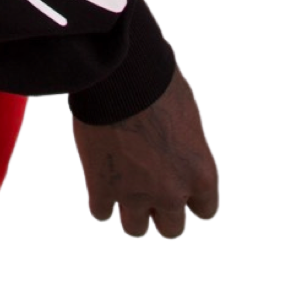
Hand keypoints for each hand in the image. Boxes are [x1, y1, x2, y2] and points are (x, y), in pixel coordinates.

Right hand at [72, 64, 218, 238]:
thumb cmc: (157, 82)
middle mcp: (172, 192)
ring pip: (135, 228)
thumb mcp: (186, 115)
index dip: (190, 196)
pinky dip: (99, 197)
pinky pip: (100, 212)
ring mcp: (135, 195)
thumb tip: (175, 152)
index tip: (178, 183)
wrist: (120, 75)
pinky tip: (99, 176)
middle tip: (148, 185)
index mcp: (200, 173)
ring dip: (131, 210)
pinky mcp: (101, 189)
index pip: (205, 210)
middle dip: (161, 208)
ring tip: (123, 185)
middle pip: (172, 229)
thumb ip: (184, 146)